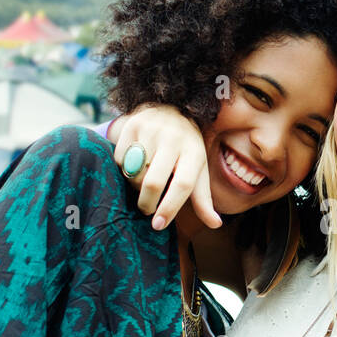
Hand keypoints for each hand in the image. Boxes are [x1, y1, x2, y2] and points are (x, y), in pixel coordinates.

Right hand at [112, 104, 220, 229]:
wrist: (169, 110)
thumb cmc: (186, 150)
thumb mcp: (199, 171)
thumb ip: (203, 199)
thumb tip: (215, 224)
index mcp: (194, 152)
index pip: (182, 185)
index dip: (169, 208)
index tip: (158, 225)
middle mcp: (174, 138)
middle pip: (153, 182)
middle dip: (147, 203)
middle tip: (147, 209)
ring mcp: (152, 129)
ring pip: (134, 173)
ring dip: (135, 186)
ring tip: (144, 183)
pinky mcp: (132, 125)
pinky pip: (120, 160)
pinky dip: (125, 169)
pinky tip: (134, 164)